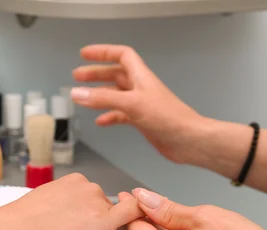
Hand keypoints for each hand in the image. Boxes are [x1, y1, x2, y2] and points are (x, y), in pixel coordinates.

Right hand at [0, 174, 143, 229]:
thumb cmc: (21, 224)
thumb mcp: (44, 206)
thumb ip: (62, 209)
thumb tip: (67, 222)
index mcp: (73, 182)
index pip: (96, 202)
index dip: (96, 221)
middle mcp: (88, 187)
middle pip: (108, 212)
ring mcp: (97, 200)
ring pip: (117, 221)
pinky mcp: (103, 218)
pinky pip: (132, 214)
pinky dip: (136, 223)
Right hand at [71, 44, 204, 164]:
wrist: (187, 140)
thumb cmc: (169, 118)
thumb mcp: (132, 104)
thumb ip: (103, 99)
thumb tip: (79, 93)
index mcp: (140, 77)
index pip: (121, 55)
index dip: (103, 52)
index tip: (85, 54)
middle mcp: (141, 88)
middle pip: (115, 75)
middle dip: (96, 74)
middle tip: (78, 76)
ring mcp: (142, 105)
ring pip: (116, 95)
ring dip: (100, 95)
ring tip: (83, 97)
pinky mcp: (143, 121)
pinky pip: (121, 115)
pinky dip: (109, 117)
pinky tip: (101, 121)